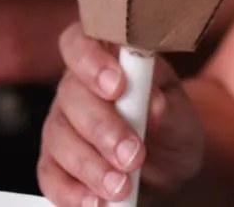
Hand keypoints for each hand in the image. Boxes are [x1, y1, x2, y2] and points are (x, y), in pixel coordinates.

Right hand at [38, 23, 203, 205]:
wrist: (167, 164)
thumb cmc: (170, 126)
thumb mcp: (181, 116)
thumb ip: (168, 107)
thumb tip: (153, 101)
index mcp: (106, 58)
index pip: (80, 41)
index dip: (92, 60)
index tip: (117, 86)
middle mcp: (76, 86)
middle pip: (70, 95)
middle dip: (102, 127)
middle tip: (132, 154)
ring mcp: (61, 124)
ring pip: (60, 138)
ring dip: (91, 165)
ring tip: (122, 186)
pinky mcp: (54, 163)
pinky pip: (51, 176)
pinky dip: (72, 192)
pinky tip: (96, 202)